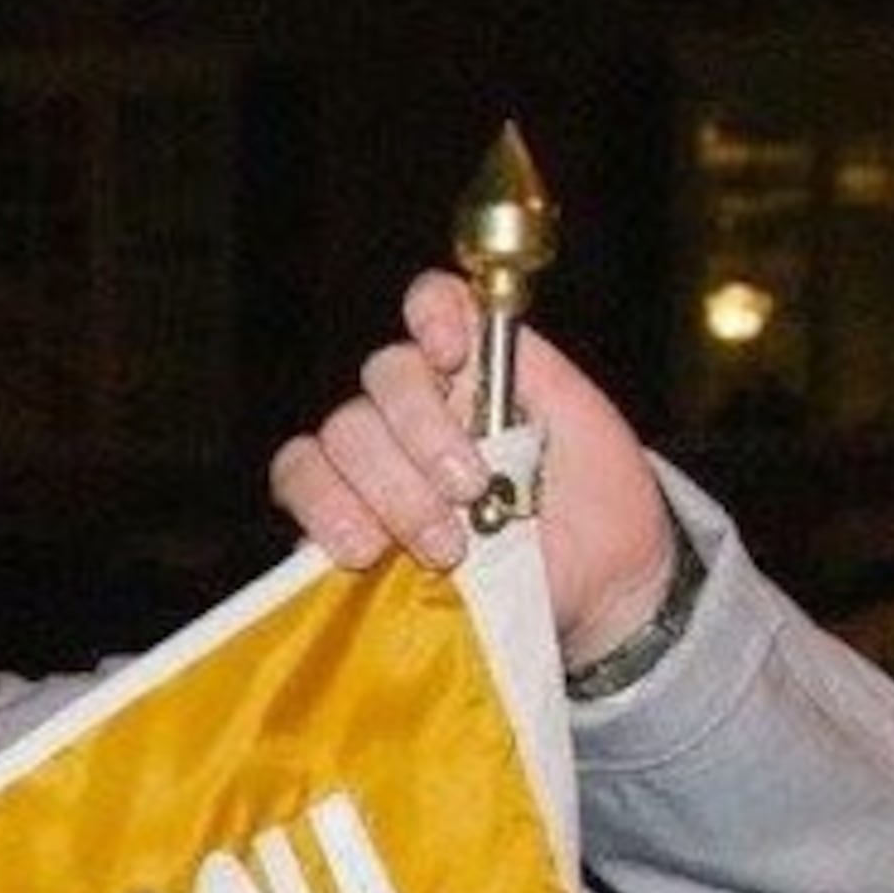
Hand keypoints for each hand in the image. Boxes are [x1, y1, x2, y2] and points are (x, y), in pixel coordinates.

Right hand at [269, 268, 682, 671]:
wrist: (594, 587)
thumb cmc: (594, 505)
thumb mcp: (587, 429)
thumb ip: (535, 380)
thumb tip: (474, 355)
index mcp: (475, 370)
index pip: (432, 305)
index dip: (432, 314)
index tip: (455, 355)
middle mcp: (416, 409)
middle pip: (381, 380)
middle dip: (422, 439)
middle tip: (471, 495)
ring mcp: (372, 467)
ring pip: (337, 439)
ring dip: (386, 491)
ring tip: (442, 549)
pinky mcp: (338, 525)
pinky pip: (299, 492)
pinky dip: (325, 514)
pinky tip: (366, 551)